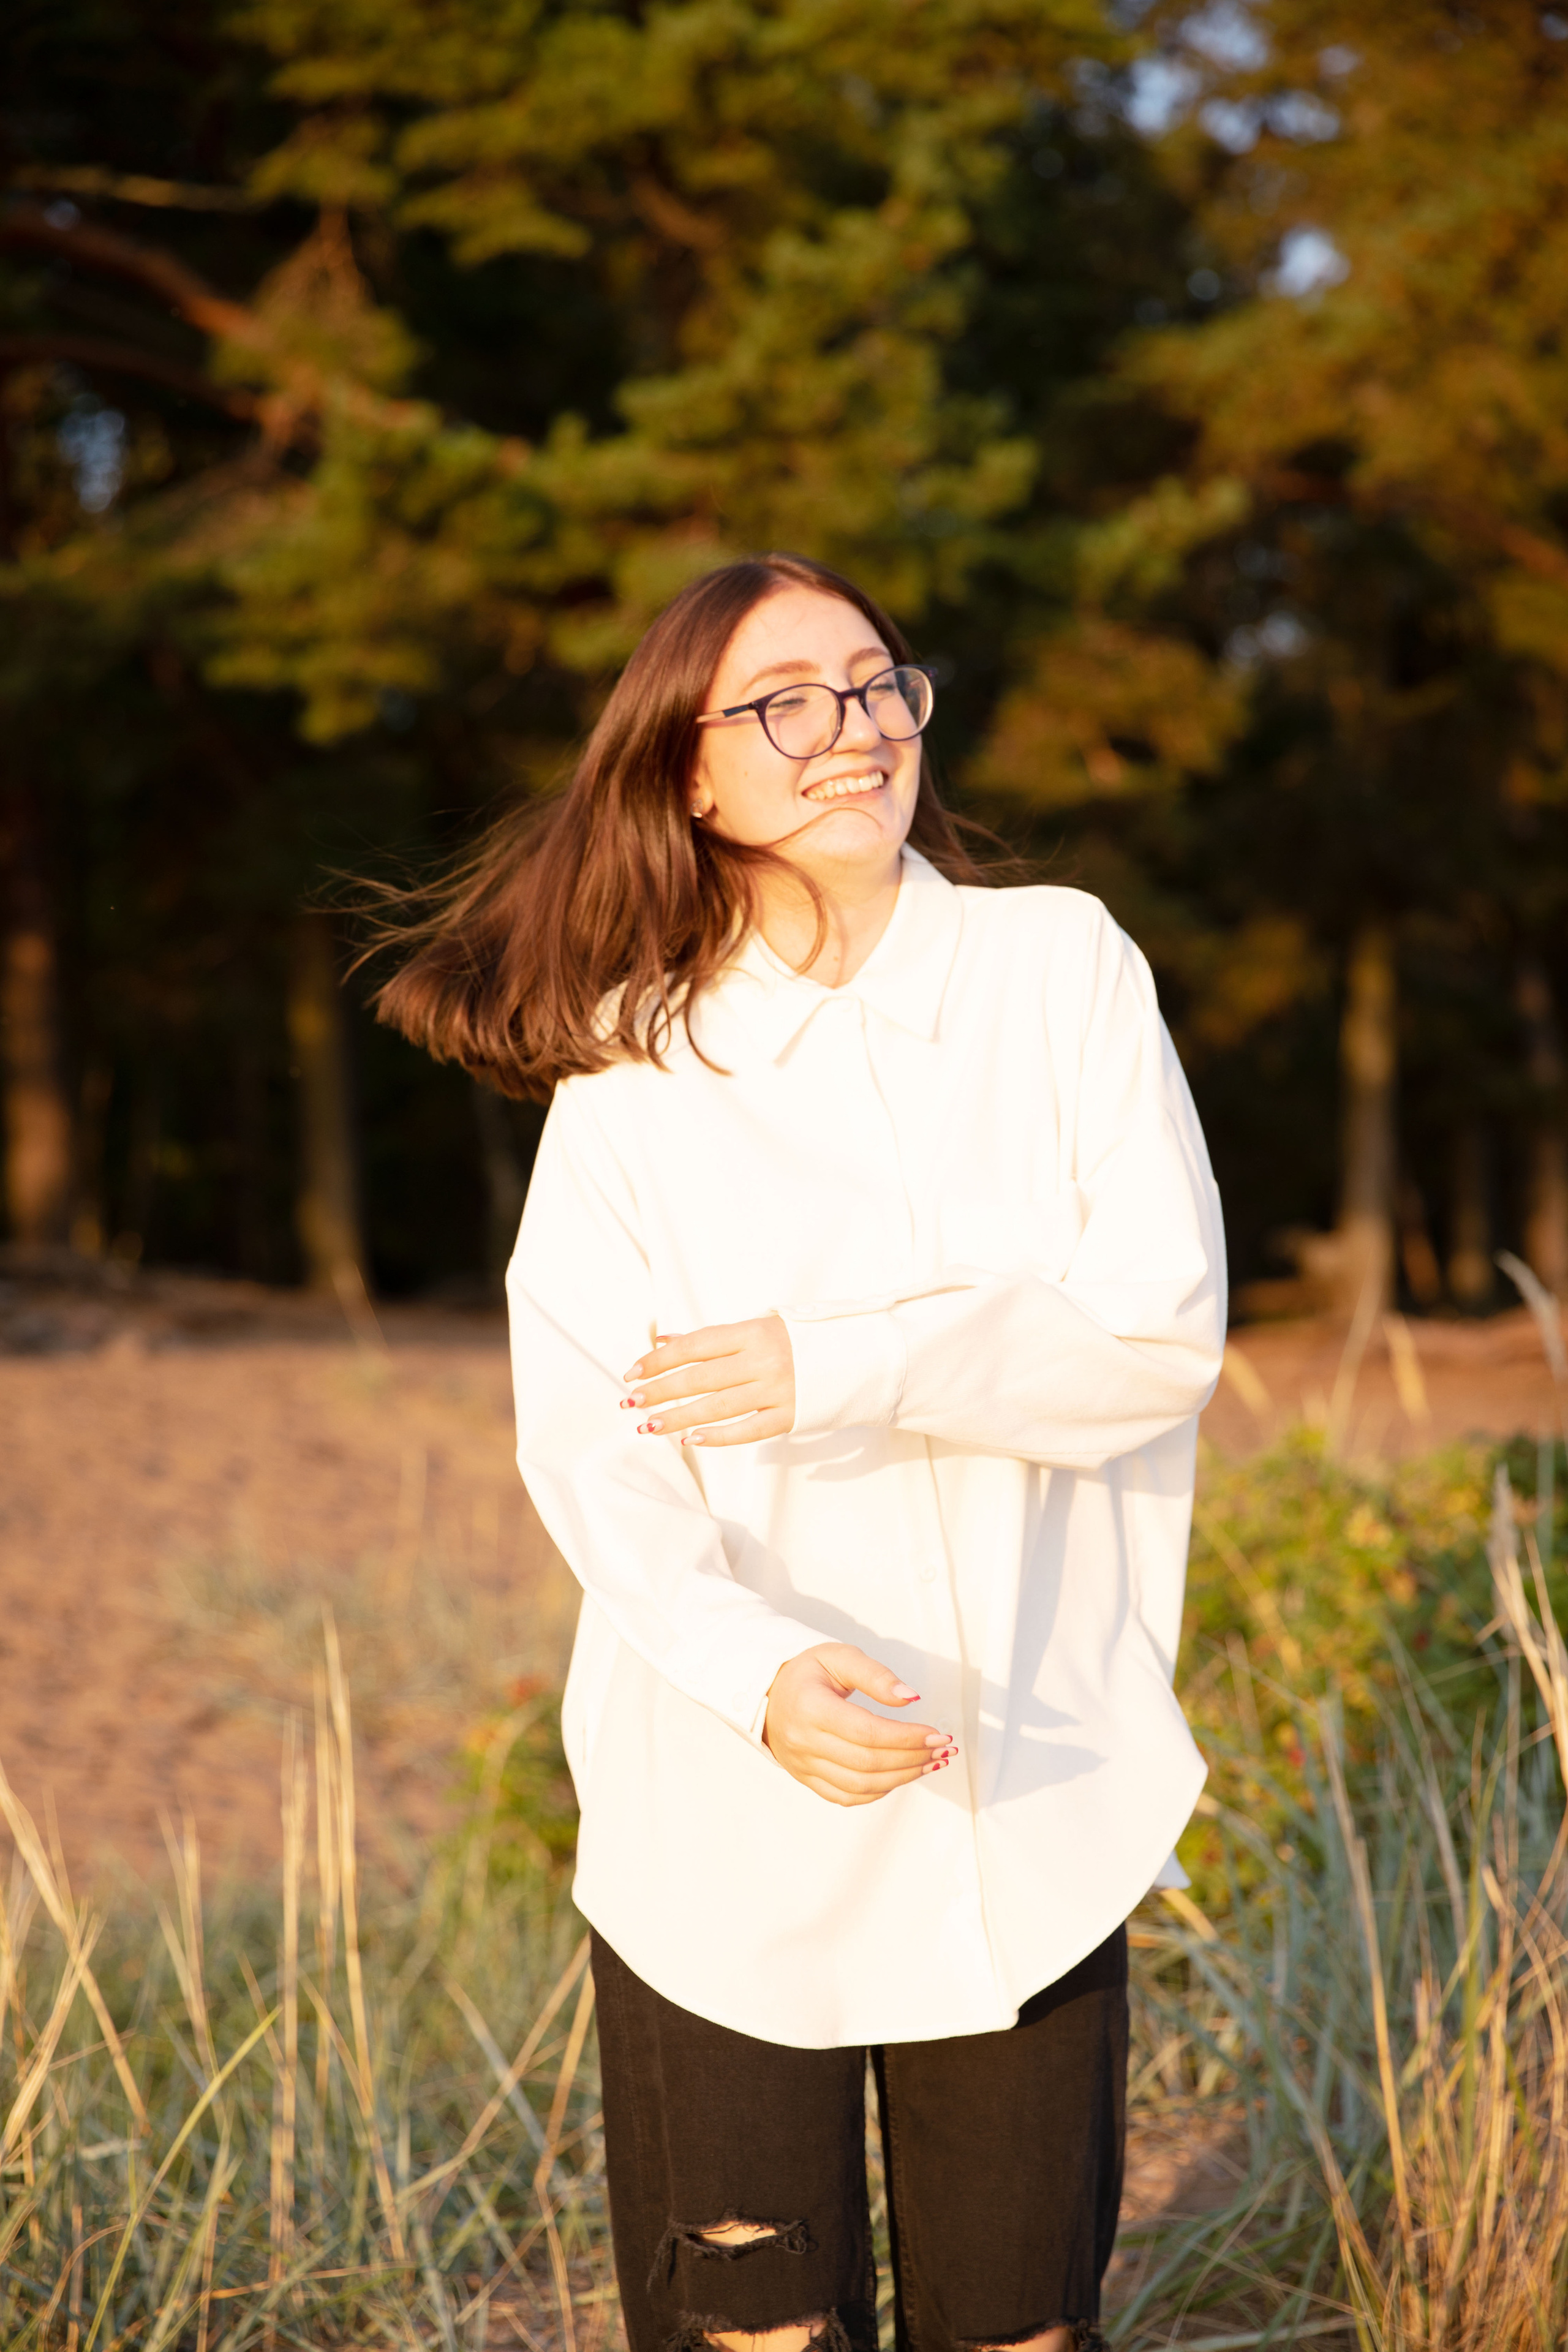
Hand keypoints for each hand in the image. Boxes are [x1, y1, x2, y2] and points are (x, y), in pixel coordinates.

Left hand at [622, 1316, 795, 1445]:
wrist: (858, 1357)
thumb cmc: (798, 1340)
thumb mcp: (757, 1328)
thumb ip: (711, 1338)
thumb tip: (662, 1340)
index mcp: (754, 1332)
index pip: (695, 1346)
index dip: (660, 1359)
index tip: (633, 1372)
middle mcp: (765, 1360)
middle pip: (701, 1378)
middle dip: (661, 1390)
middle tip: (631, 1402)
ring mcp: (779, 1390)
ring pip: (718, 1407)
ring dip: (679, 1417)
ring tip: (649, 1426)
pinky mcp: (791, 1416)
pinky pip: (748, 1430)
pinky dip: (718, 1437)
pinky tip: (691, 1440)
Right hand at [763, 1644, 957, 1805]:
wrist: (769, 1696)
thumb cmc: (808, 1673)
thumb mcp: (839, 1657)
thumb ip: (875, 1675)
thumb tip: (911, 1697)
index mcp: (810, 1707)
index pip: (866, 1732)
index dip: (907, 1737)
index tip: (937, 1734)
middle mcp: (803, 1741)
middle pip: (868, 1762)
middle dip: (912, 1757)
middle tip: (942, 1748)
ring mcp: (804, 1766)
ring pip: (861, 1785)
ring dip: (903, 1777)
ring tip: (930, 1763)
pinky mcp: (808, 1780)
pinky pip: (848, 1796)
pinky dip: (880, 1790)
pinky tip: (901, 1775)